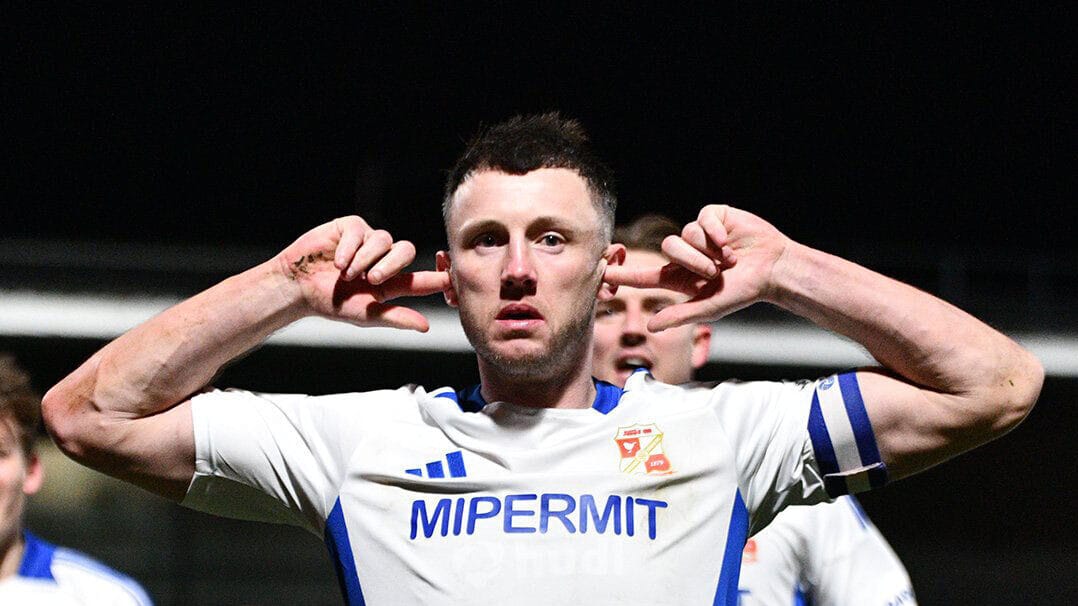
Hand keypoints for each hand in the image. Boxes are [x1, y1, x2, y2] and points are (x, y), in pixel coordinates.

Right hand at [274, 216, 449, 330]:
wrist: (298, 286)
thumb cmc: (330, 303)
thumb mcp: (366, 314)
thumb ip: (397, 318)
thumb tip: (425, 327)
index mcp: (390, 283)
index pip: (421, 279)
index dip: (438, 277)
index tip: (453, 277)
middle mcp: (383, 260)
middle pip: (407, 251)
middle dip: (392, 265)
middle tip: (373, 280)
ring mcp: (367, 242)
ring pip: (384, 240)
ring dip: (366, 258)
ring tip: (347, 273)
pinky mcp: (351, 228)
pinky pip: (361, 231)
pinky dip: (350, 248)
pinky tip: (337, 261)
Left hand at [603, 204, 791, 330]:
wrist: (773, 268)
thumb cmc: (744, 291)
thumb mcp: (710, 307)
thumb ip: (680, 315)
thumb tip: (650, 326)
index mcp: (680, 277)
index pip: (645, 276)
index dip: (623, 274)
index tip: (600, 273)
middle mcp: (686, 254)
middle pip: (668, 248)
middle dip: (692, 260)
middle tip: (714, 271)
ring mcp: (699, 234)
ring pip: (686, 233)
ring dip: (707, 248)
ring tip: (728, 259)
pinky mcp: (713, 216)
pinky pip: (703, 218)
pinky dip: (717, 232)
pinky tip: (731, 241)